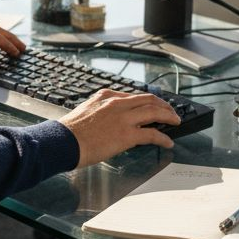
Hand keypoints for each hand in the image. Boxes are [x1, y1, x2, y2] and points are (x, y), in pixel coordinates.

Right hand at [59, 89, 180, 166]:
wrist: (63, 141)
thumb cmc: (69, 131)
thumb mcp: (86, 110)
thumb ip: (100, 110)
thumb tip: (109, 120)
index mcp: (106, 95)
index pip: (133, 96)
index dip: (147, 100)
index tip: (153, 104)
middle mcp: (117, 103)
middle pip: (148, 100)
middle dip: (163, 105)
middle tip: (171, 111)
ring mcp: (123, 118)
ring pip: (154, 112)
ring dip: (168, 116)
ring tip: (176, 121)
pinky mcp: (127, 135)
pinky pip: (152, 134)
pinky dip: (163, 138)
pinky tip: (168, 142)